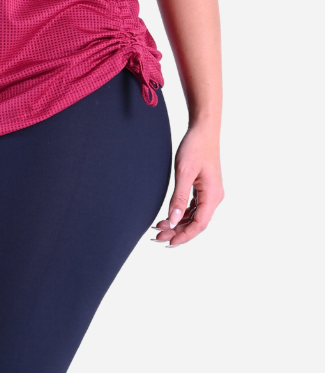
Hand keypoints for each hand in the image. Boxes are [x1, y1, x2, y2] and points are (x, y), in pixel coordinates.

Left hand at [153, 124, 223, 247]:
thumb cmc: (195, 147)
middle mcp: (214, 197)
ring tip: (159, 228)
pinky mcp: (204, 188)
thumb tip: (173, 219)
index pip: (199, 224)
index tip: (168, 242)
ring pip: (195, 216)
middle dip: (177, 231)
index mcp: (212, 196)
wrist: (203, 130)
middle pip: (196, 222)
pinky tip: (169, 216)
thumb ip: (179, 198)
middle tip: (157, 237)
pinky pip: (194, 207)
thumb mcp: (184, 172)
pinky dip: (182, 213)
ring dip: (178, 223)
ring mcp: (210, 193)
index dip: (184, 236)